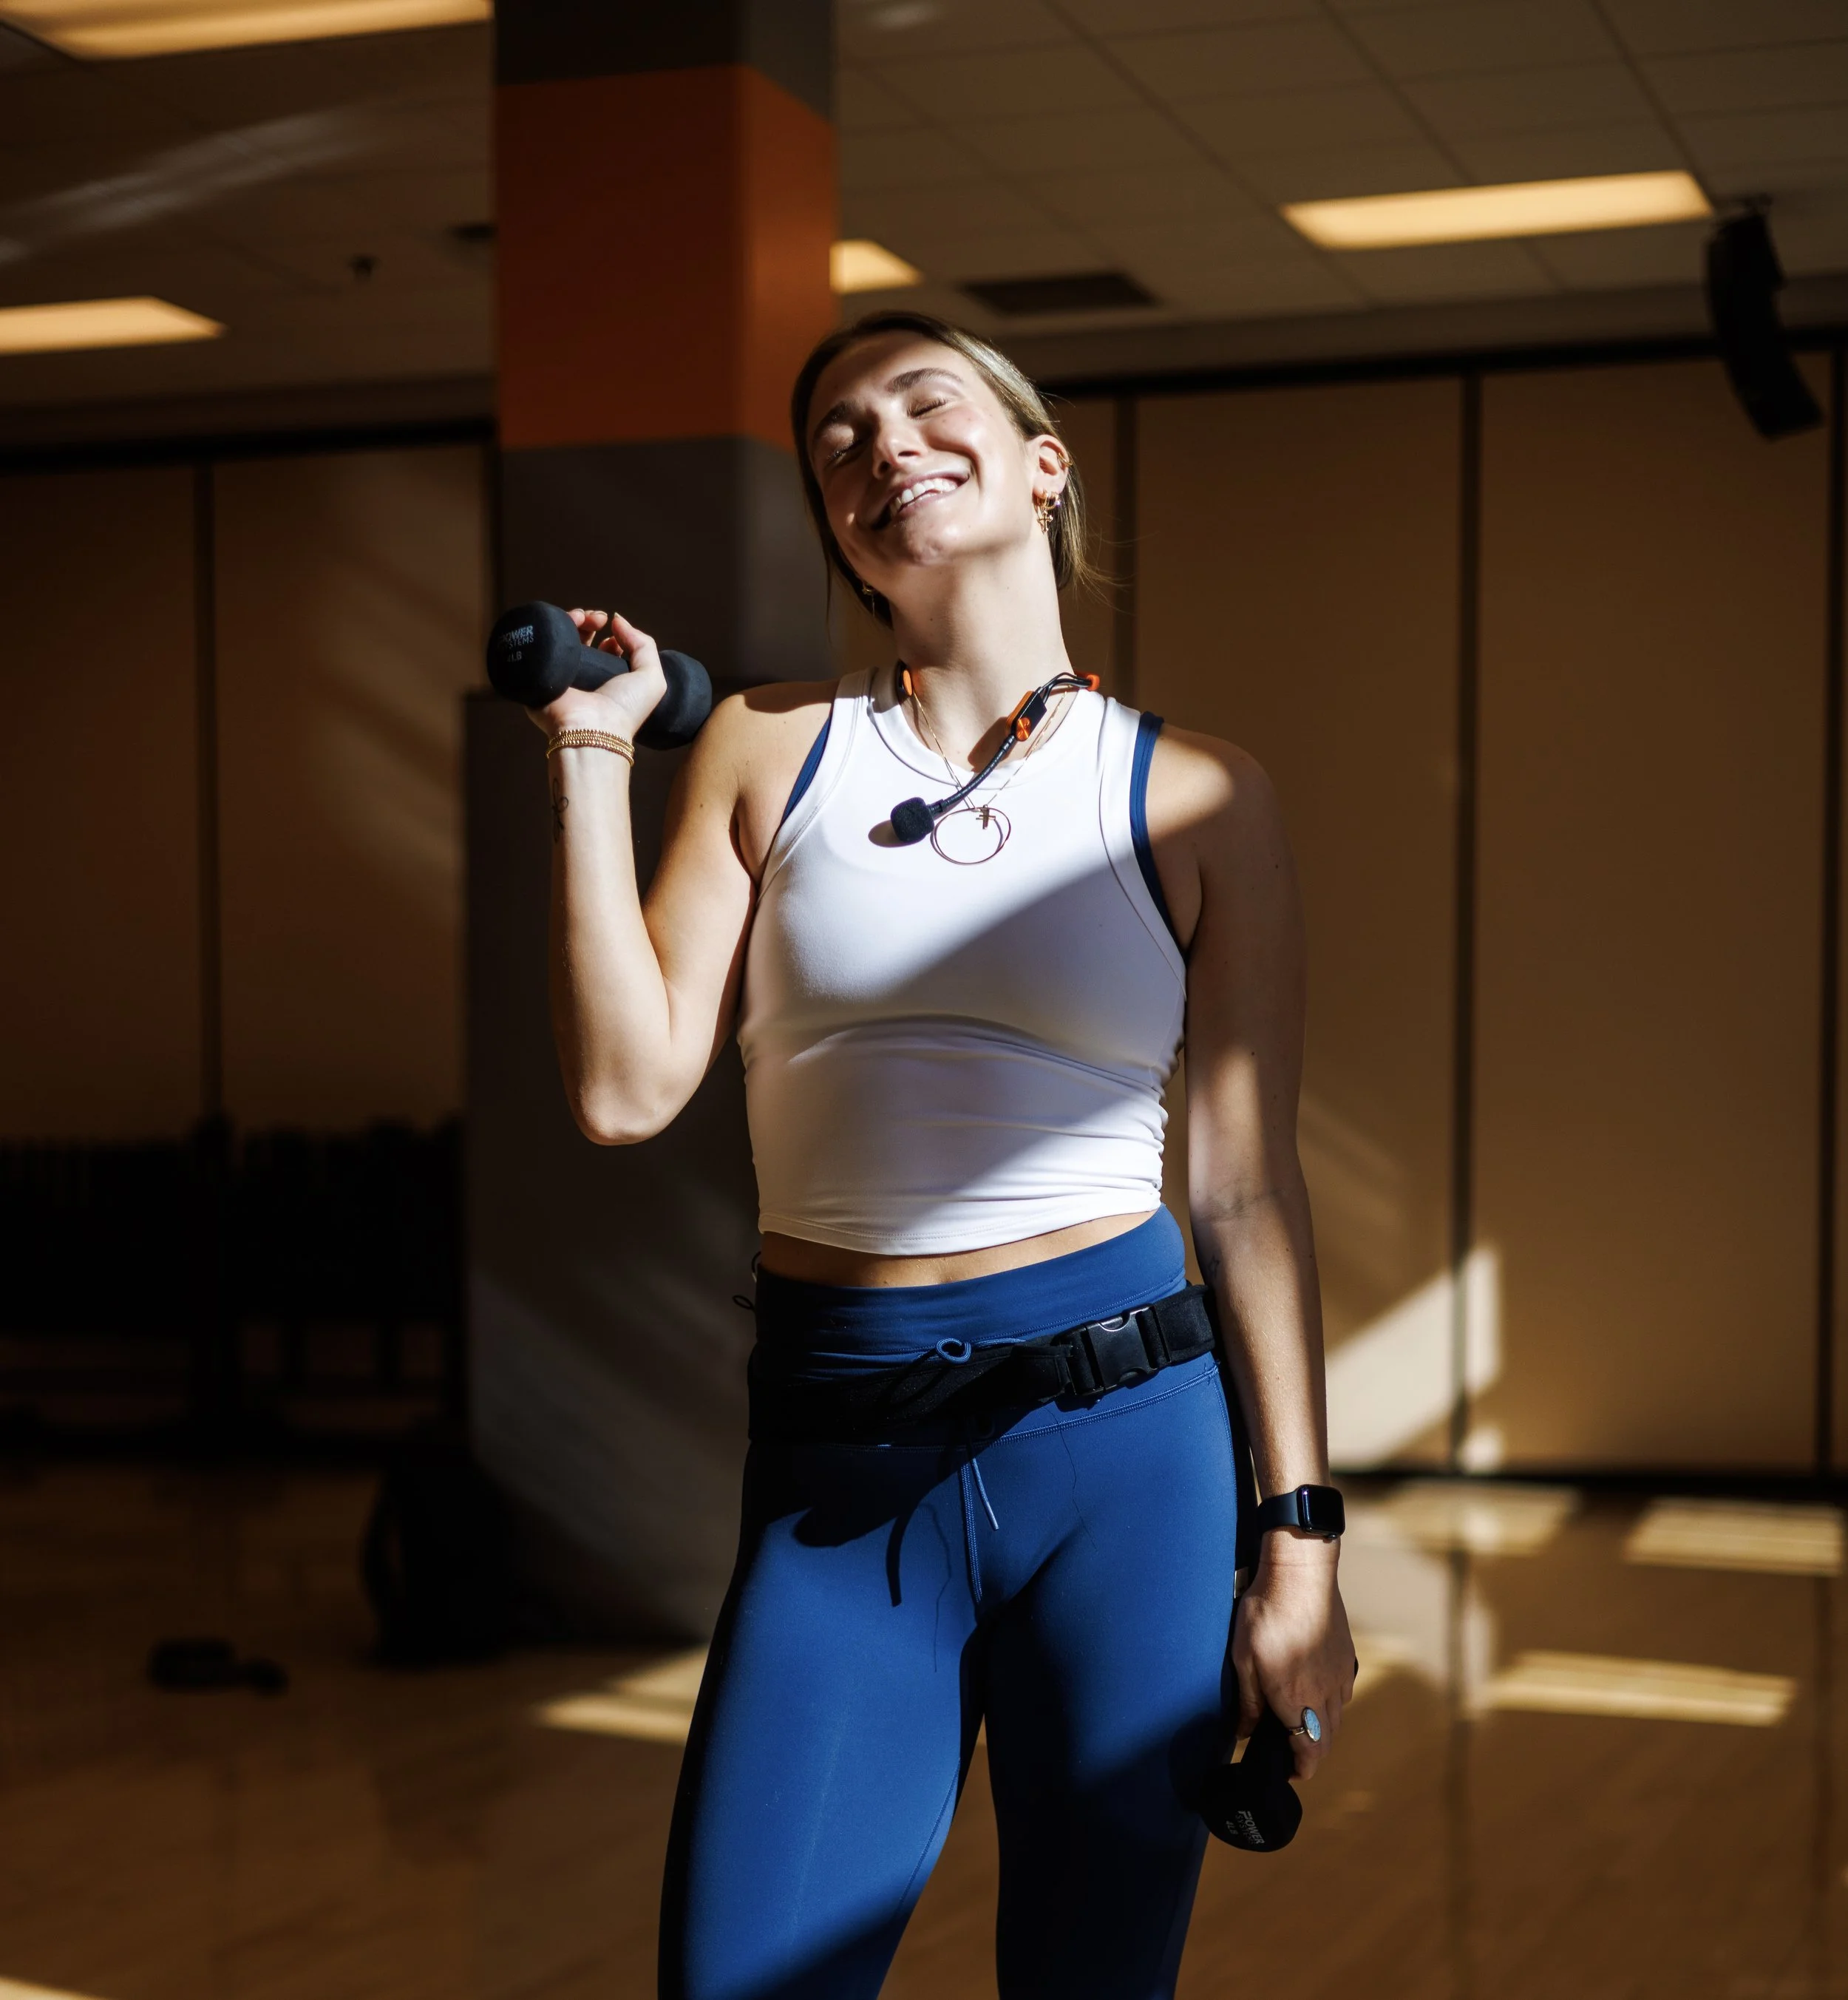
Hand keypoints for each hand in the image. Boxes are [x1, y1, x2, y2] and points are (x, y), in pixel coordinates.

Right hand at [525, 607, 668, 741]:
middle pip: (582, 640)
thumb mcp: (651, 678)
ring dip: (573, 620)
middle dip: (590, 622)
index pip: (604, 650)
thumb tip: (617, 620)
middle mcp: (583, 678)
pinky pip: (541, 643)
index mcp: (607, 681)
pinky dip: (553, 628)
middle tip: (596, 619)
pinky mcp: (540, 674)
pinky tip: (568, 623)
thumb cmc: (625, 708)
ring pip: (561, 638)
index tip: (614, 634)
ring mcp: (560, 675)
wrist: (592, 728)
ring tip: (582, 617)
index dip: (611, 636)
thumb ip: (643, 644)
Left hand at [1231, 1536, 1354, 1780]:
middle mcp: (1323, 1694)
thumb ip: (1247, 1701)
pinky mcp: (1347, 1658)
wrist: (1301, 1573)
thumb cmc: (1266, 1613)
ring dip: (1321, 1729)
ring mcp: (1339, 1676)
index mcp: (1295, 1699)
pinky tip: (1313, 1690)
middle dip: (1309, 1752)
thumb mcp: (1243, 1657)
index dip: (1301, 1770)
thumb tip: (1243, 1732)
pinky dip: (1330, 1704)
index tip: (1288, 1771)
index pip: (1310, 1753)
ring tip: (1298, 1721)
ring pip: (1336, 1719)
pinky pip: (1343, 1694)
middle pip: (1325, 1741)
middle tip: (1288, 1748)